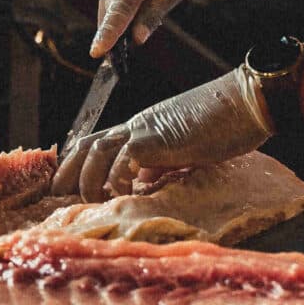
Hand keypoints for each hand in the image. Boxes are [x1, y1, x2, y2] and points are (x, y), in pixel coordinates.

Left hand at [53, 66, 271, 199]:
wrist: (246, 102)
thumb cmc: (224, 126)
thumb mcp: (185, 149)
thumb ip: (161, 161)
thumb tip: (142, 178)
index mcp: (142, 129)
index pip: (97, 143)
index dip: (77, 163)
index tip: (65, 185)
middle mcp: (137, 126)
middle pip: (87, 144)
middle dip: (68, 171)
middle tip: (57, 196)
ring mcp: (146, 130)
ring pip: (97, 151)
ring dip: (88, 180)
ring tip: (93, 202)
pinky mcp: (159, 138)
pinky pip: (125, 158)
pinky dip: (117, 178)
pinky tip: (122, 194)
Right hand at [90, 0, 207, 58]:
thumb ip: (155, 12)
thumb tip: (137, 40)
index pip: (119, 11)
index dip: (109, 34)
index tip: (97, 53)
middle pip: (110, 14)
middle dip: (119, 33)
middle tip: (140, 37)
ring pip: (107, 8)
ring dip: (122, 17)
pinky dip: (119, 4)